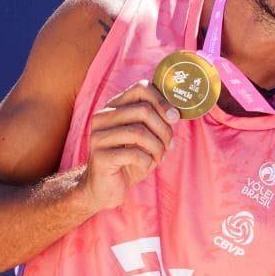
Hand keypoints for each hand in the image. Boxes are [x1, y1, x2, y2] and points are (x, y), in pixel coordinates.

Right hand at [81, 79, 178, 210]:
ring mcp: (98, 136)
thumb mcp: (145, 137)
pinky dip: (147, 161)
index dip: (163, 101)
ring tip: (158, 157)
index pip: (141, 88)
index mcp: (114, 107)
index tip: (175, 117)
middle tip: (169, 145)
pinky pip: (134, 153)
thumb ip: (156, 121)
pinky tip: (145, 166)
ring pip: (140, 132)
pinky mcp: (100, 156)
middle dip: (164, 130)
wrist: (106, 188)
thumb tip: (176, 113)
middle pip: (143, 110)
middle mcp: (102, 117)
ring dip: (157, 147)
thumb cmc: (130, 159)